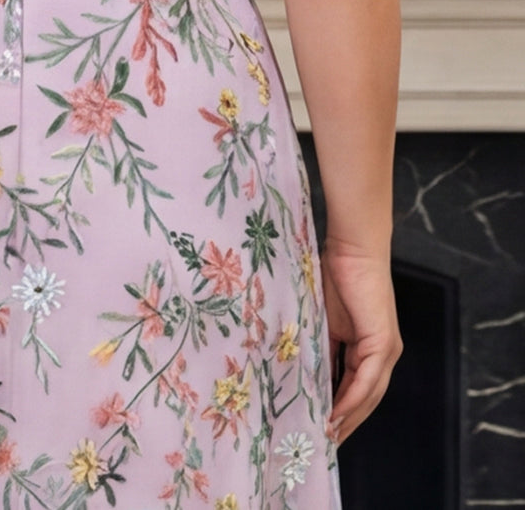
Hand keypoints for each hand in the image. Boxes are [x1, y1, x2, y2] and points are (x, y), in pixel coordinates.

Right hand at [321, 241, 401, 442]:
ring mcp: (386, 349)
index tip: (321, 425)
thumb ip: (321, 343)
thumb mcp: (323, 317)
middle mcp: (383, 353)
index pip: (357, 387)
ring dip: (349, 417)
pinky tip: (335, 412)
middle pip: (366, 399)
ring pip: (369, 395)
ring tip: (327, 435)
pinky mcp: (382, 342)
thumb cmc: (336, 272)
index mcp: (369, 346)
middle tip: (324, 443)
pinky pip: (367, 380)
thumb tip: (304, 370)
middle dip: (346, 422)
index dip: (341, 408)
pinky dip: (351, 399)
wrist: (353, 248)